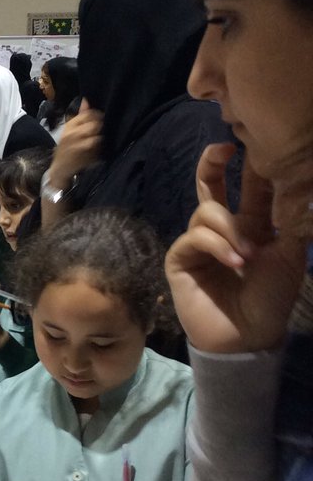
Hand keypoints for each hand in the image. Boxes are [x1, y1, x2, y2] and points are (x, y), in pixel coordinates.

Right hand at [48, 99, 102, 186]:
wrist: (60, 167)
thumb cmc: (66, 147)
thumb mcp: (69, 130)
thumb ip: (80, 116)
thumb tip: (86, 100)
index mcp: (69, 126)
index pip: (87, 114)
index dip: (97, 115)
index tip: (100, 118)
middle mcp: (72, 134)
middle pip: (94, 125)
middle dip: (100, 127)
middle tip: (100, 130)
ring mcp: (77, 146)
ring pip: (96, 137)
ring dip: (100, 138)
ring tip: (98, 141)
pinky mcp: (82, 157)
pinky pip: (96, 150)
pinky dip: (98, 149)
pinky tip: (96, 150)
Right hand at [165, 144, 305, 352]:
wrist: (248, 337)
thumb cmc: (270, 300)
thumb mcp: (289, 256)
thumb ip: (289, 221)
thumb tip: (298, 185)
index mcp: (250, 225)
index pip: (245, 186)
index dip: (248, 164)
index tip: (250, 142)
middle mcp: (222, 229)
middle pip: (208, 185)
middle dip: (211, 163)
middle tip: (224, 148)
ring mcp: (198, 243)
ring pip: (206, 212)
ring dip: (229, 230)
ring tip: (247, 256)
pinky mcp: (181, 259)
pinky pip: (194, 237)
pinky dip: (216, 246)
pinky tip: (234, 263)